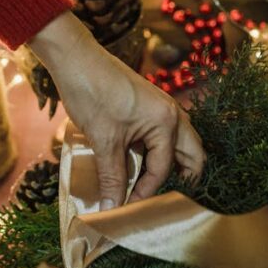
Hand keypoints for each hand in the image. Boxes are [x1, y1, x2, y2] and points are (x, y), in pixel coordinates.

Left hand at [29, 12, 204, 204]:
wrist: (75, 58)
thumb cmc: (92, 92)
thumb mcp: (104, 140)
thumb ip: (112, 176)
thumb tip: (112, 209)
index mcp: (166, 122)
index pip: (163, 169)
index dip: (145, 192)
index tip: (127, 208)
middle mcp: (171, 114)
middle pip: (191, 155)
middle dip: (182, 179)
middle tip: (161, 201)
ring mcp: (161, 108)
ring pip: (178, 144)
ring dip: (169, 165)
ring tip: (149, 186)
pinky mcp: (148, 105)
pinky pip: (162, 134)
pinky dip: (155, 152)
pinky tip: (136, 163)